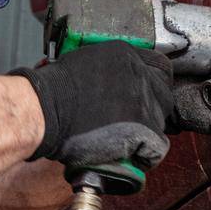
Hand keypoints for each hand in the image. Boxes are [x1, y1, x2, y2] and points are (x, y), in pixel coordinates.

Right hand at [10, 42, 173, 168]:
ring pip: (161, 121)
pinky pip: (156, 147)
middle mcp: (140, 74)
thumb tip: (119, 81)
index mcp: (127, 55)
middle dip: (154, 108)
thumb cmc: (55, 89)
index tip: (149, 94)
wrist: (46, 108)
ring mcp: (143, 101)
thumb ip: (111, 69)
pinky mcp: (142, 128)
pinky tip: (133, 155)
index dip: (155, 84)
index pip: (161, 68)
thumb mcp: (87, 61)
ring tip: (128, 139)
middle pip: (165, 95)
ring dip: (148, 131)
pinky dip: (146, 155)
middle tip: (139, 121)